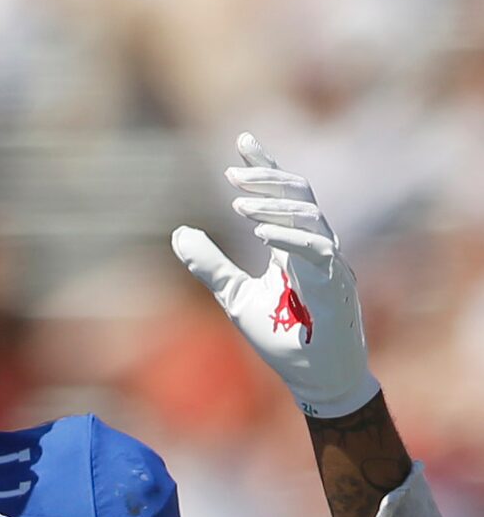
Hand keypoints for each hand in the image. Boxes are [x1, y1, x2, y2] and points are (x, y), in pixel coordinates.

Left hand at [172, 134, 376, 420]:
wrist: (312, 378)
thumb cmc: (282, 337)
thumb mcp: (234, 296)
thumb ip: (210, 264)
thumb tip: (179, 231)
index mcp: (295, 246)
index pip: (284, 194)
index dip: (266, 165)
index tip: (244, 138)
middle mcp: (317, 248)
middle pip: (300, 195)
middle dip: (267, 179)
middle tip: (231, 173)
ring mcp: (331, 265)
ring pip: (310, 218)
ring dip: (273, 207)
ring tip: (237, 202)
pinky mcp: (337, 288)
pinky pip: (317, 253)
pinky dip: (290, 239)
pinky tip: (261, 233)